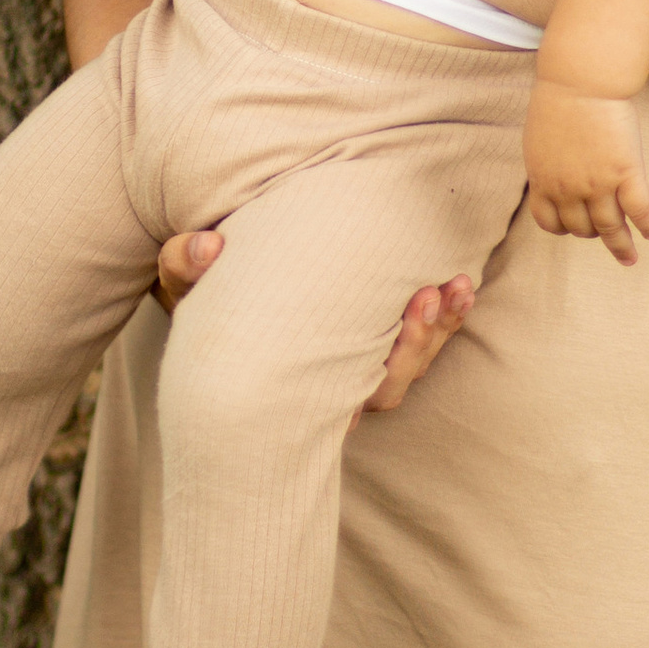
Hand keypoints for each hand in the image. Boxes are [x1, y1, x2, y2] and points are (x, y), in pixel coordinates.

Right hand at [155, 226, 474, 412]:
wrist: (220, 300)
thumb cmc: (206, 298)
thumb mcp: (187, 284)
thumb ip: (187, 265)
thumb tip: (205, 245)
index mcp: (286, 384)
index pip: (334, 402)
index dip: (370, 380)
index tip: (387, 339)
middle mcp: (326, 388)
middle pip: (385, 389)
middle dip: (416, 347)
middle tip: (428, 296)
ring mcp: (354, 369)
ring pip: (408, 370)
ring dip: (439, 330)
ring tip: (456, 285)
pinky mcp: (377, 343)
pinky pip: (420, 346)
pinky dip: (444, 319)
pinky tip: (461, 286)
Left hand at [524, 80, 648, 263]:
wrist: (581, 82)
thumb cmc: (558, 99)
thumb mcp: (539, 138)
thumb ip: (546, 162)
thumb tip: (552, 172)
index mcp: (543, 180)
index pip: (549, 221)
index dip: (562, 229)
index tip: (573, 229)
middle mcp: (568, 190)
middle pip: (581, 228)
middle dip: (593, 234)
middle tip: (606, 236)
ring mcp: (598, 185)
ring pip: (610, 228)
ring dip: (620, 246)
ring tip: (629, 257)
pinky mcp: (626, 173)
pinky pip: (639, 210)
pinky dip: (647, 226)